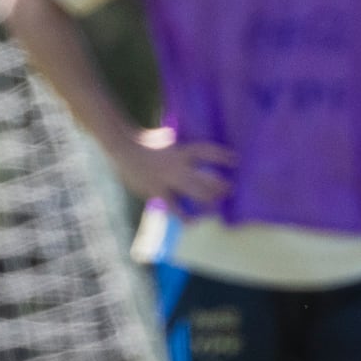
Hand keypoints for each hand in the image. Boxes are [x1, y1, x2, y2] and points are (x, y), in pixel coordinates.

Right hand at [111, 125, 234, 206]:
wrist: (123, 149)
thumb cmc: (145, 140)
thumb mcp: (166, 137)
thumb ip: (179, 143)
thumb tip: (189, 145)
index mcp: (181, 150)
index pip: (206, 151)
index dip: (222, 155)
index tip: (236, 160)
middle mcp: (178, 166)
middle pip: (205, 178)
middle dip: (219, 186)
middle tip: (231, 190)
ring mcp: (168, 180)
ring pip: (194, 193)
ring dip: (208, 201)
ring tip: (218, 207)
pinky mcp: (158, 191)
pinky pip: (174, 207)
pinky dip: (183, 216)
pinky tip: (192, 223)